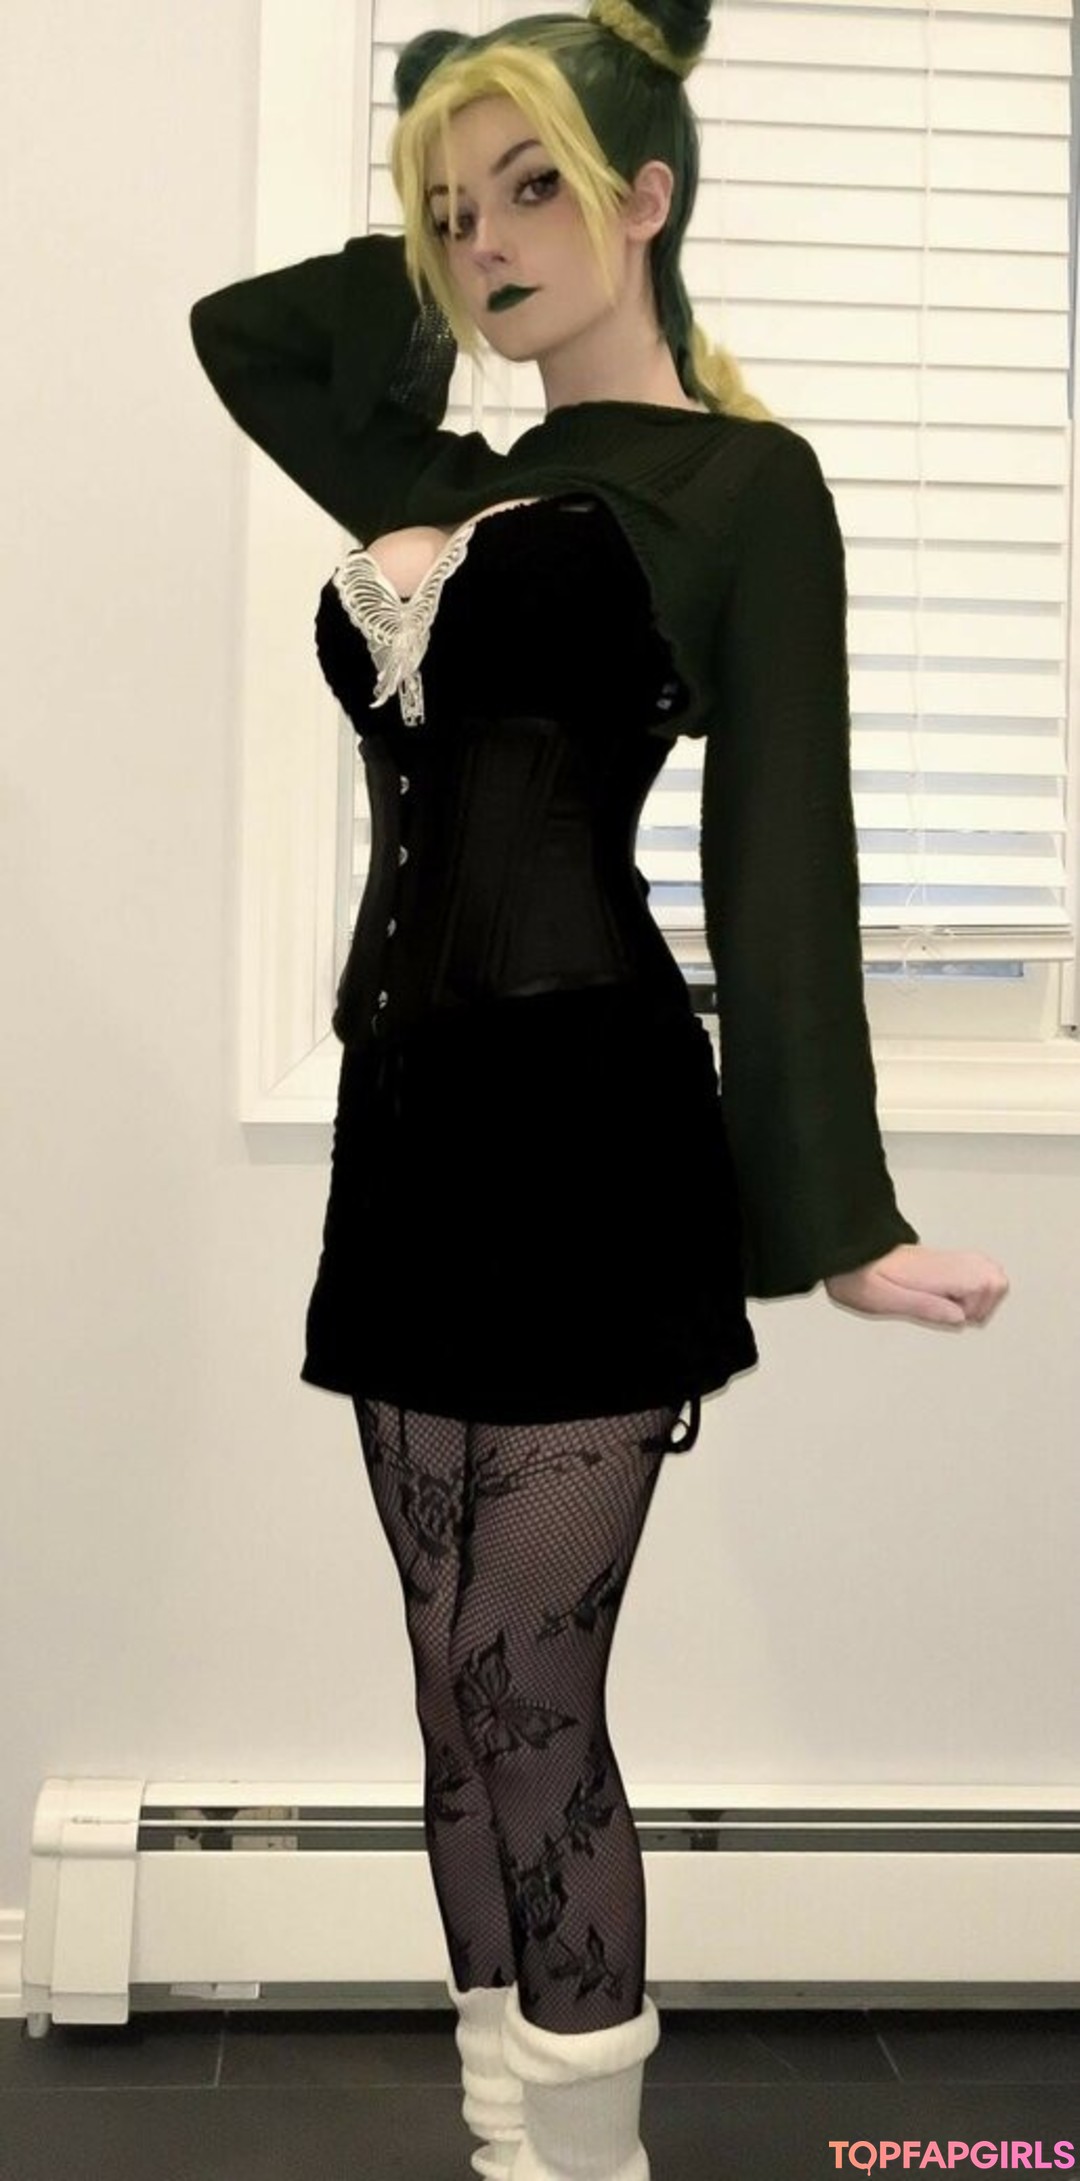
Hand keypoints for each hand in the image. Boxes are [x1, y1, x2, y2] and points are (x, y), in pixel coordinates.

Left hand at [824, 1244, 1008, 1327]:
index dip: (974, 1309)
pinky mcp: (947, 1262)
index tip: (951, 1314)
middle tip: (953, 1312)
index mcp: (939, 1269)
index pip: (989, 1284)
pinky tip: (950, 1298)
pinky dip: (973, 1291)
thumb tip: (959, 1318)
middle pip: (997, 1280)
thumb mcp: (887, 1299)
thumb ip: (925, 1306)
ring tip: (952, 1306)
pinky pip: (978, 1273)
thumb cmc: (864, 1279)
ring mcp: (952, 1259)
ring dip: (980, 1298)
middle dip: (983, 1304)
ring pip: (991, 1276)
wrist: (853, 1257)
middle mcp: (951, 1260)